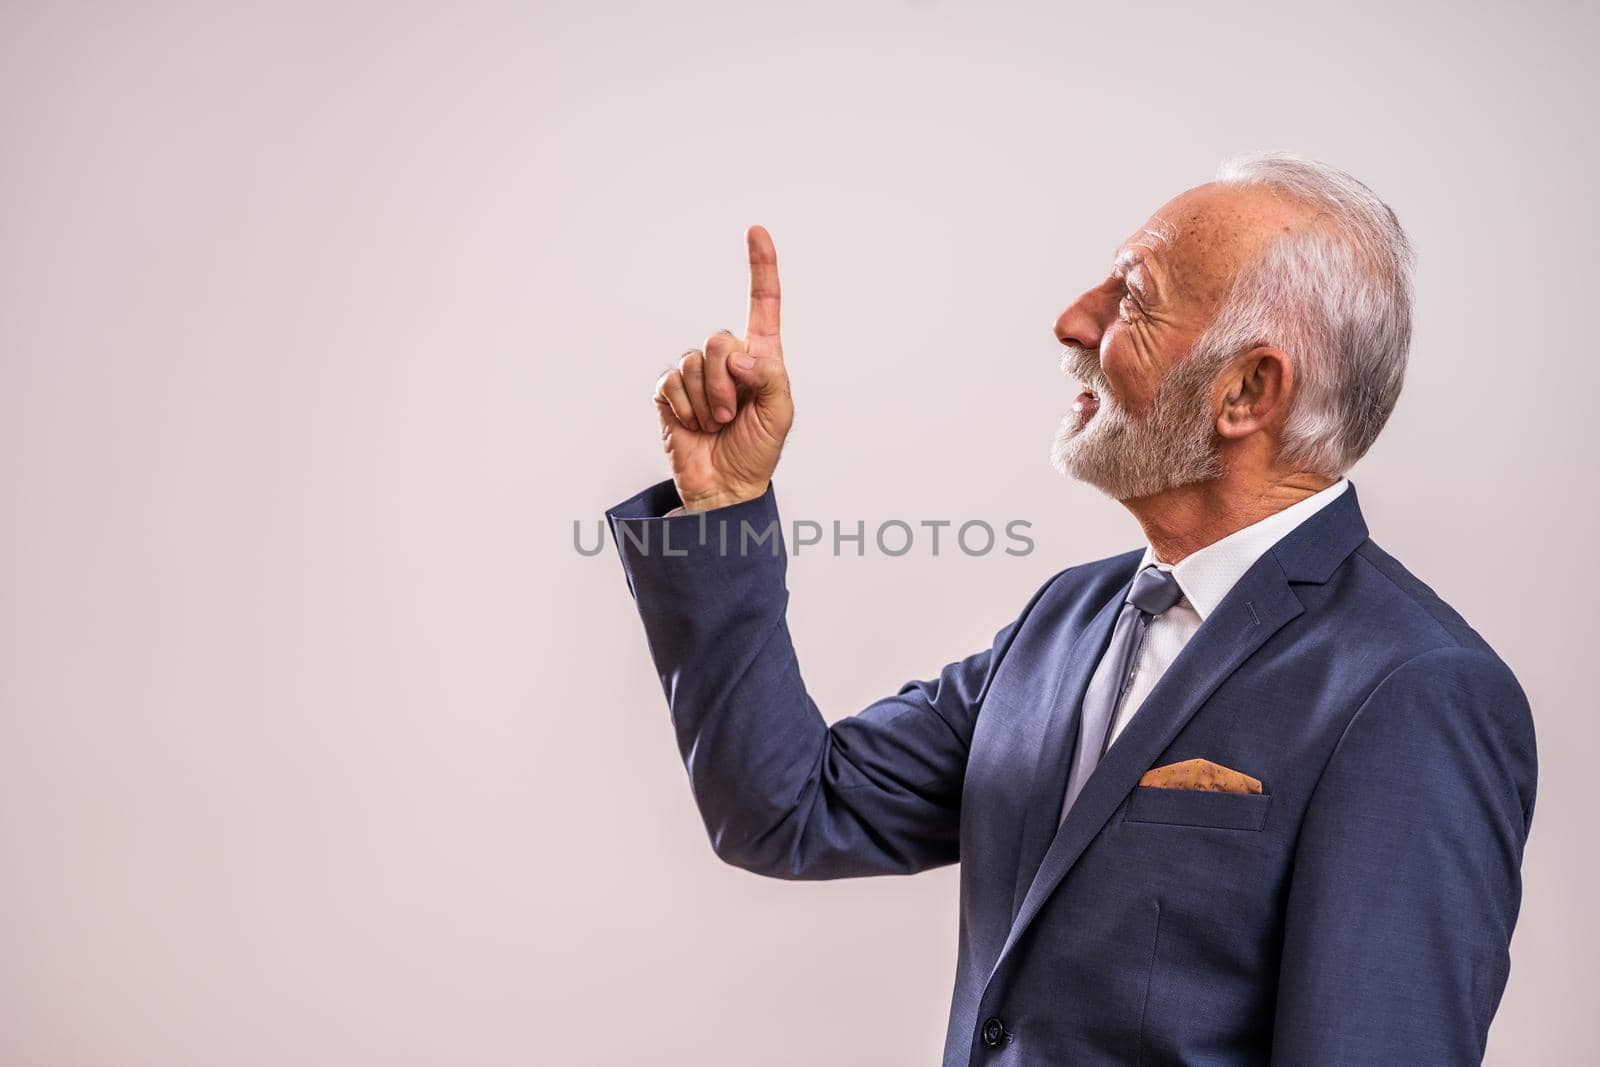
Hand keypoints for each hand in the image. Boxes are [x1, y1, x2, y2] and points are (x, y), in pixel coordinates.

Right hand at [653, 225, 793, 510]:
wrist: (725, 486)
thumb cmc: (758, 450)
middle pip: (720, 338)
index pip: (762, 303)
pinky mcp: (670, 392)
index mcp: (761, 357)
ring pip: (694, 361)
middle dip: (726, 381)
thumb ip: (770, 377)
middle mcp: (728, 359)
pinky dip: (685, 407)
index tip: (756, 231)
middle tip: (733, 413)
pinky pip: (671, 381)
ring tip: (716, 422)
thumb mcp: (781, 414)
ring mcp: (696, 374)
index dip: (760, 267)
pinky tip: (694, 424)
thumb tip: (739, 356)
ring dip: (706, 399)